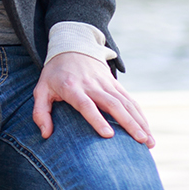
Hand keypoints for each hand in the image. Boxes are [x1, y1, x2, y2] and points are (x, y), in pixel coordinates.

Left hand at [32, 53, 154, 146]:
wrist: (71, 48)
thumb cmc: (54, 74)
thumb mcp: (41, 90)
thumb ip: (40, 113)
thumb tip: (46, 135)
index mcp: (72, 88)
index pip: (86, 105)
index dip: (97, 119)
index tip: (108, 135)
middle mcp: (92, 85)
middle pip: (113, 104)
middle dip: (128, 123)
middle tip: (139, 141)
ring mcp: (106, 83)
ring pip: (126, 103)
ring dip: (139, 122)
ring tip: (148, 141)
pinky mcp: (115, 84)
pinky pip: (131, 100)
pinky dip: (140, 115)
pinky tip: (147, 130)